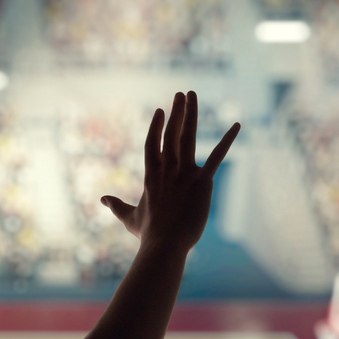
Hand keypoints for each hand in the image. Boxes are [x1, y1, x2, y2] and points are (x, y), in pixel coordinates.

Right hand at [100, 91, 239, 254]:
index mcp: (151, 175)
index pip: (152, 143)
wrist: (164, 245)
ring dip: (191, 114)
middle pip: (171, 133)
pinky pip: (217, 156)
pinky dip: (227, 140)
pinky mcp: (202, 181)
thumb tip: (102, 199)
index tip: (161, 110)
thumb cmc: (148, 235)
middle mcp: (167, 169)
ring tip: (192, 95)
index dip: (156, 126)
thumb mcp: (129, 217)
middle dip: (176, 112)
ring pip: (188, 136)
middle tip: (181, 93)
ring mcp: (184, 173)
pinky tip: (236, 125)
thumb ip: (116, 206)